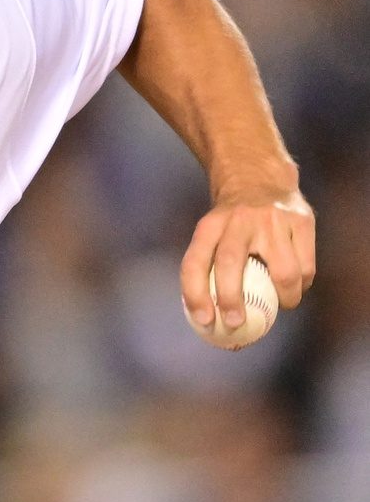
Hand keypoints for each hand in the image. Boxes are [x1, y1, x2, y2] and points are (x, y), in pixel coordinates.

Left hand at [180, 186, 315, 327]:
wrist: (260, 178)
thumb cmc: (232, 222)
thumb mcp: (212, 231)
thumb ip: (209, 266)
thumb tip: (209, 320)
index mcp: (210, 225)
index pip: (195, 262)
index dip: (195, 294)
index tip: (204, 321)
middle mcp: (239, 220)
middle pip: (232, 265)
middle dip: (232, 300)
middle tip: (236, 323)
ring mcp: (273, 220)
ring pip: (283, 272)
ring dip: (284, 298)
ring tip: (281, 306)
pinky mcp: (302, 221)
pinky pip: (306, 266)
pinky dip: (302, 284)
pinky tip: (296, 287)